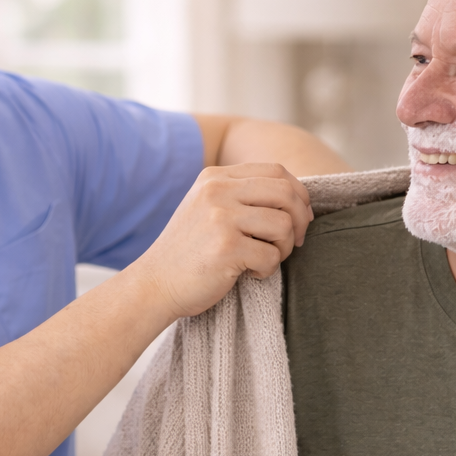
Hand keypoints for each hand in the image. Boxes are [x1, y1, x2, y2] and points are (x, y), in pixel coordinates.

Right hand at [129, 163, 313, 319]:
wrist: (154, 284)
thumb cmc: (190, 252)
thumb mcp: (208, 208)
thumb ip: (243, 195)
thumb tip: (300, 199)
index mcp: (215, 177)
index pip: (276, 171)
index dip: (298, 194)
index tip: (300, 218)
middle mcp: (217, 191)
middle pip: (285, 193)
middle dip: (301, 220)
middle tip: (295, 242)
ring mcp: (220, 218)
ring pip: (284, 224)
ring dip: (285, 247)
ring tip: (266, 259)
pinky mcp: (226, 248)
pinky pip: (272, 255)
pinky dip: (268, 269)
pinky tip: (250, 274)